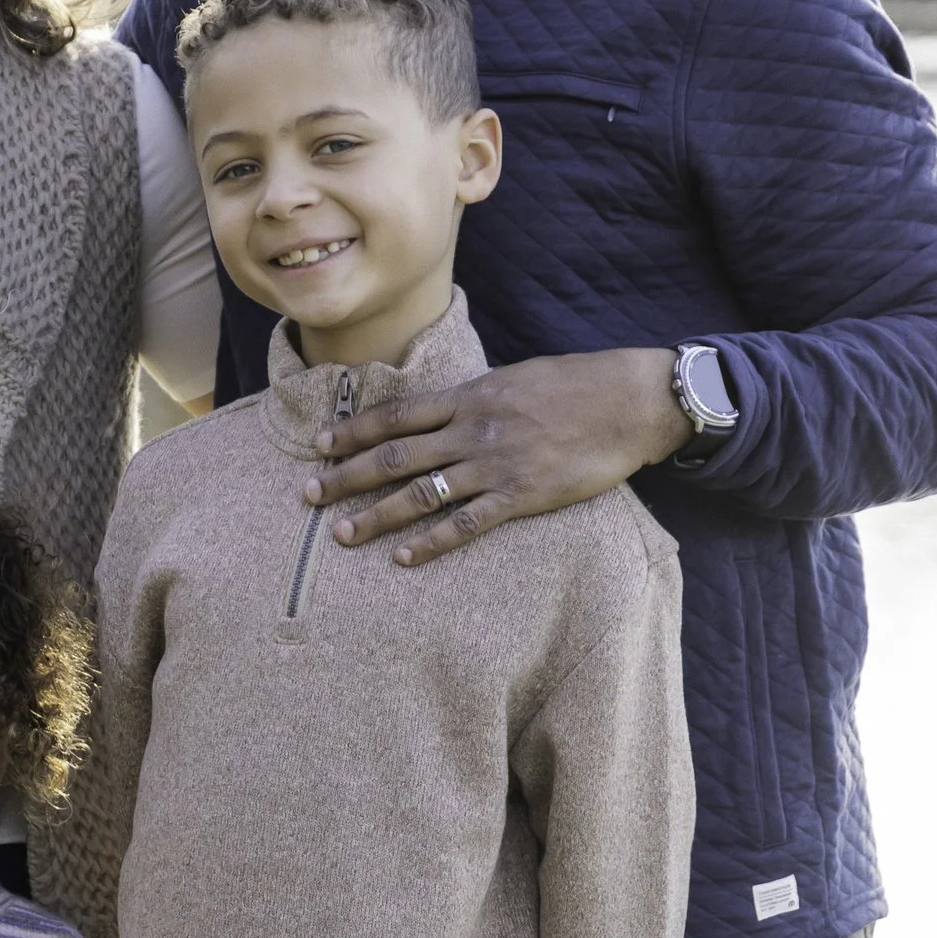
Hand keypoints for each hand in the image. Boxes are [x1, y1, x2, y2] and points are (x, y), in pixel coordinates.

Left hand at [308, 348, 685, 562]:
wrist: (628, 402)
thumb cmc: (574, 387)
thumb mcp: (514, 379)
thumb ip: (474, 399)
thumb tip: (442, 412)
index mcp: (469, 396)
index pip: (396, 415)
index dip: (353, 431)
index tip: (319, 445)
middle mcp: (473, 430)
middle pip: (394, 456)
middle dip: (346, 476)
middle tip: (308, 495)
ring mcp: (496, 465)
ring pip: (421, 493)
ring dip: (377, 516)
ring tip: (342, 535)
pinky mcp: (522, 496)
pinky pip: (466, 524)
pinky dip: (431, 542)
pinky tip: (402, 558)